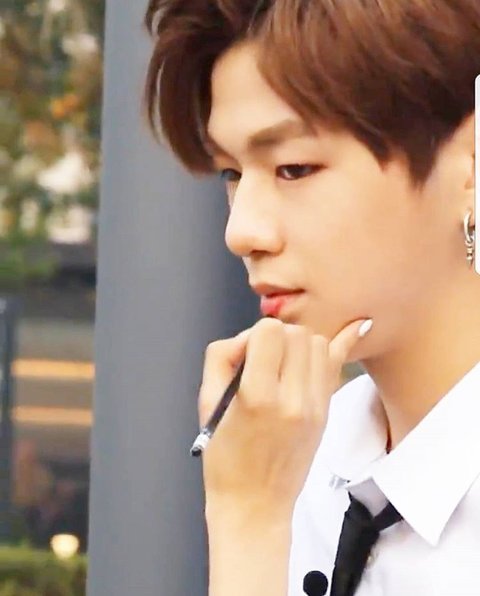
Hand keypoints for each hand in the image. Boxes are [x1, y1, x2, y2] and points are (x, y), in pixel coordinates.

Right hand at [198, 317, 372, 519]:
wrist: (255, 504)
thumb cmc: (225, 458)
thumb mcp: (206, 404)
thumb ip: (222, 357)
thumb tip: (247, 337)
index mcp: (257, 396)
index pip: (270, 330)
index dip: (254, 335)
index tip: (247, 354)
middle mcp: (292, 399)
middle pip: (296, 333)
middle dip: (276, 338)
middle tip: (263, 361)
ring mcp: (315, 406)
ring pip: (318, 343)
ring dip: (299, 344)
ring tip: (283, 364)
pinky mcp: (326, 412)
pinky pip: (339, 365)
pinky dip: (341, 343)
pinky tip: (357, 326)